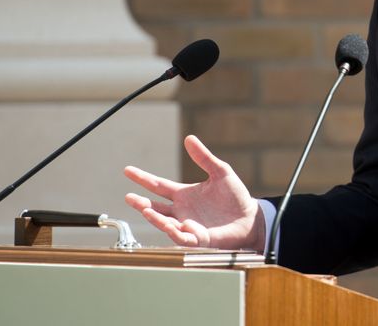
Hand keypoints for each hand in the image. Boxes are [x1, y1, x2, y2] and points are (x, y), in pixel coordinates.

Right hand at [124, 135, 264, 250]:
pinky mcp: (198, 239)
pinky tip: (173, 225)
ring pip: (165, 224)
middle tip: (129, 197)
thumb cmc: (235, 196)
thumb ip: (204, 157)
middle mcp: (182, 211)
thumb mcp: (220, 172)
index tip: (127, 170)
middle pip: (155, 207)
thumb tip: (189, 138)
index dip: (143, 178)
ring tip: (145, 209)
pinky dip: (177, 232)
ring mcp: (188, 226)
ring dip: (155, 218)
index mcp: (184, 195)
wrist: (250, 217)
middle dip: (141, 203)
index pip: (158, 186)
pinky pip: (183, 238)